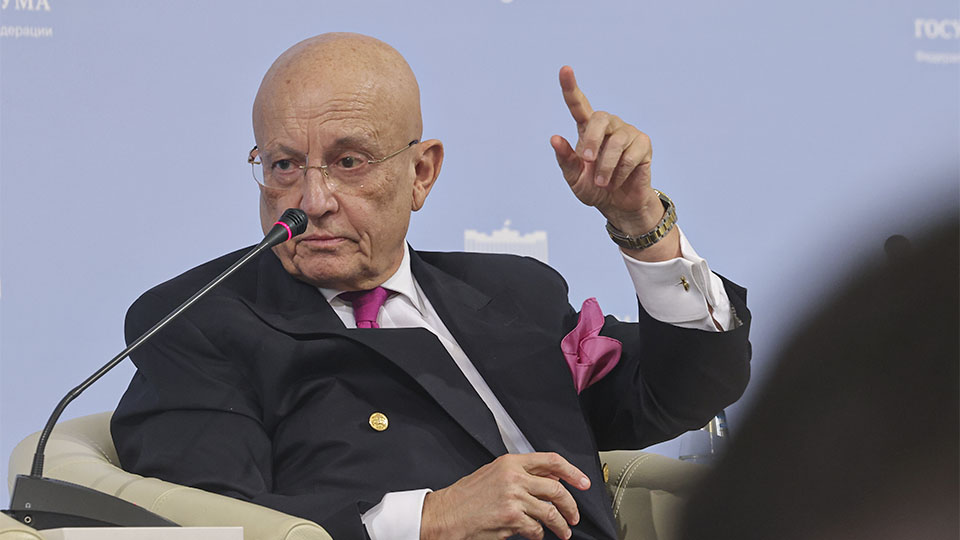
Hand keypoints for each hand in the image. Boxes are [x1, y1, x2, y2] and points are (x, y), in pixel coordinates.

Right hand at [420, 452, 590, 539]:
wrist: (445, 515)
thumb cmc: (465, 497)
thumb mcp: (493, 474)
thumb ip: (521, 474)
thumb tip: (550, 480)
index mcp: (510, 462)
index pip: (551, 461)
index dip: (573, 472)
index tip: (584, 482)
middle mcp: (514, 477)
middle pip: (556, 489)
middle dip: (571, 506)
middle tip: (574, 516)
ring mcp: (513, 498)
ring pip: (551, 512)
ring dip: (561, 525)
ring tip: (563, 531)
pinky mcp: (511, 518)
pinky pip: (536, 528)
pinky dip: (539, 535)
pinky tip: (536, 535)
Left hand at [550, 66, 679, 260]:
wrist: (618, 205)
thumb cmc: (594, 188)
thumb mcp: (574, 178)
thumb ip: (565, 159)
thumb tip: (554, 138)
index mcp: (587, 130)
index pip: (578, 105)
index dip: (570, 87)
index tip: (565, 69)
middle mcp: (608, 126)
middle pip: (599, 118)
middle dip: (591, 140)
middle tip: (587, 160)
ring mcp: (627, 132)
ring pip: (615, 142)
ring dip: (606, 166)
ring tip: (603, 183)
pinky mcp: (643, 144)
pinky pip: (631, 155)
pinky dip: (620, 172)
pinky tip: (618, 180)